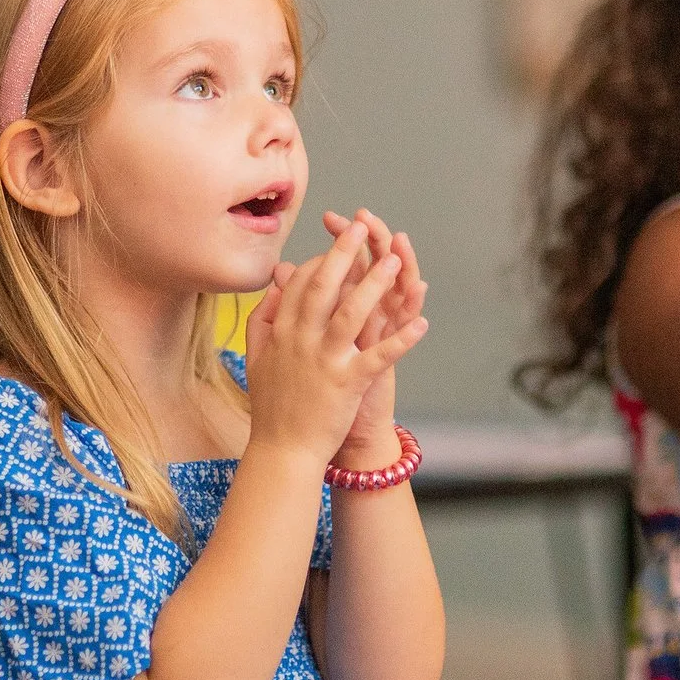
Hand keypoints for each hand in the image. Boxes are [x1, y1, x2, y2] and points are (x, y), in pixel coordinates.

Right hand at [243, 216, 427, 466]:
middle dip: (344, 254)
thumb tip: (274, 289)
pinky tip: (422, 323)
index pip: (301, 285)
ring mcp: (326, 361)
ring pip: (352, 313)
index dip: (321, 261)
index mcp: (282, 333)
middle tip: (361, 227)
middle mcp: (302, 341)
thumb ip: (262, 321)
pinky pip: (379, 356)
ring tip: (394, 261)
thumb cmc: (271, 408)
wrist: (282, 452)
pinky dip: (402, 340)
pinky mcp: (347, 383)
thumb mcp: (257, 359)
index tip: (337, 247)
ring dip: (375, 285)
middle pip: (325, 287)